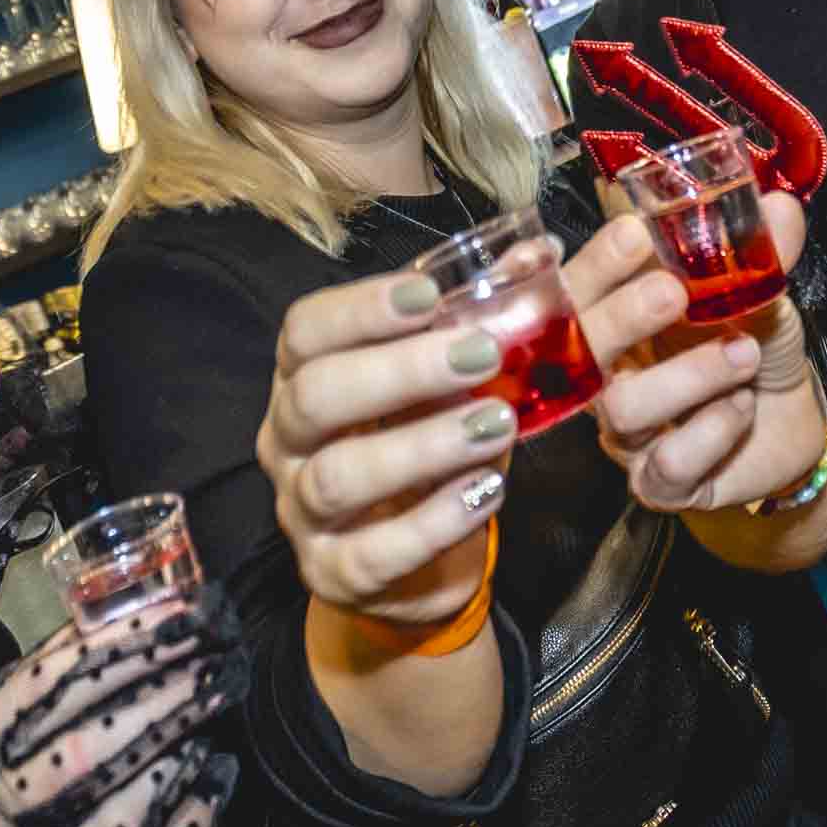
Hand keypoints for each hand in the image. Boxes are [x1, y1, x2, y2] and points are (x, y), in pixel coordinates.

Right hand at [0, 592, 245, 826]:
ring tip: (208, 714)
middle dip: (158, 699)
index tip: (174, 616)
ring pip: (117, 818)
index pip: (41, 689)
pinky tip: (217, 779)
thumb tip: (129, 612)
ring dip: (175, 759)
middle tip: (211, 659)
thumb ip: (46, 679)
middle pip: (83, 754)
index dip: (114, 647)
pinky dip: (192, 825)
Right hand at [255, 265, 517, 625]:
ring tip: (497, 426)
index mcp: (302, 377)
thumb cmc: (425, 449)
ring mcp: (301, 511)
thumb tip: (539, 253)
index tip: (429, 294)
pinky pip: (374, 552)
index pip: (306, 330)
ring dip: (423, 446)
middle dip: (400, 371)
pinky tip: (487, 492)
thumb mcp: (449, 386)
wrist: (414, 563)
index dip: (362, 308)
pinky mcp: (331, 573)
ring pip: (340, 475)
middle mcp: (286, 440)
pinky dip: (435, 521)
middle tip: (482, 355)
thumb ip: (483, 324)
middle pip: (316, 395)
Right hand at [580, 194, 823, 511]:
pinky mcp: (657, 482)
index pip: (579, 288)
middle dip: (621, 315)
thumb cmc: (754, 353)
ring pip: (623, 408)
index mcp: (616, 319)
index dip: (593, 263)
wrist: (787, 429)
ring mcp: (625, 433)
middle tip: (674, 292)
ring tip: (745, 353)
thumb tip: (778, 206)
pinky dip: (712, 431)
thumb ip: (762, 254)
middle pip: (578, 351)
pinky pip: (667, 463)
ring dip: (690, 375)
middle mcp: (607, 376)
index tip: (633, 232)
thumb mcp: (761, 295)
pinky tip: (741, 409)